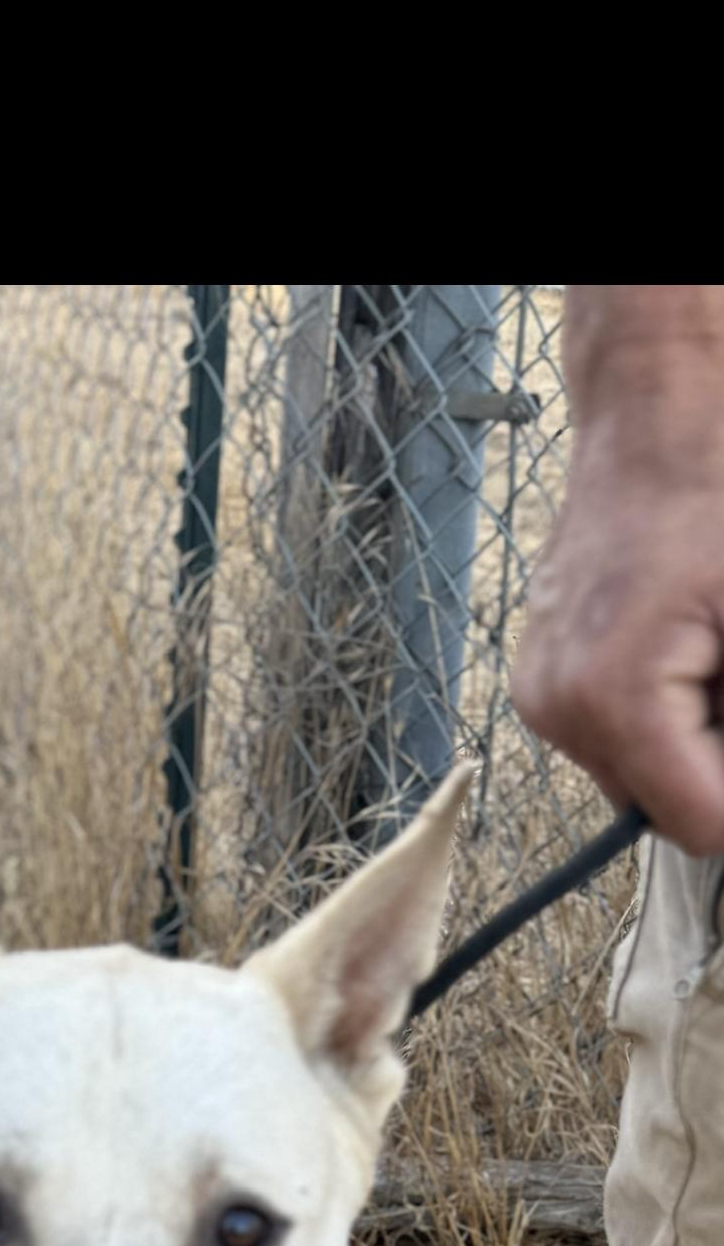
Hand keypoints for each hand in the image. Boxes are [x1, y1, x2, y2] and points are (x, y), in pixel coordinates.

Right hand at [511, 289, 723, 856]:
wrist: (654, 419)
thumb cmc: (718, 496)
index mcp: (616, 703)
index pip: (700, 826)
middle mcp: (560, 712)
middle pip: (662, 809)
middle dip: (712, 759)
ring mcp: (541, 698)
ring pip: (637, 779)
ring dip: (687, 739)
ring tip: (703, 650)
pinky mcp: (539, 683)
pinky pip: (611, 740)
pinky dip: (654, 716)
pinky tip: (674, 648)